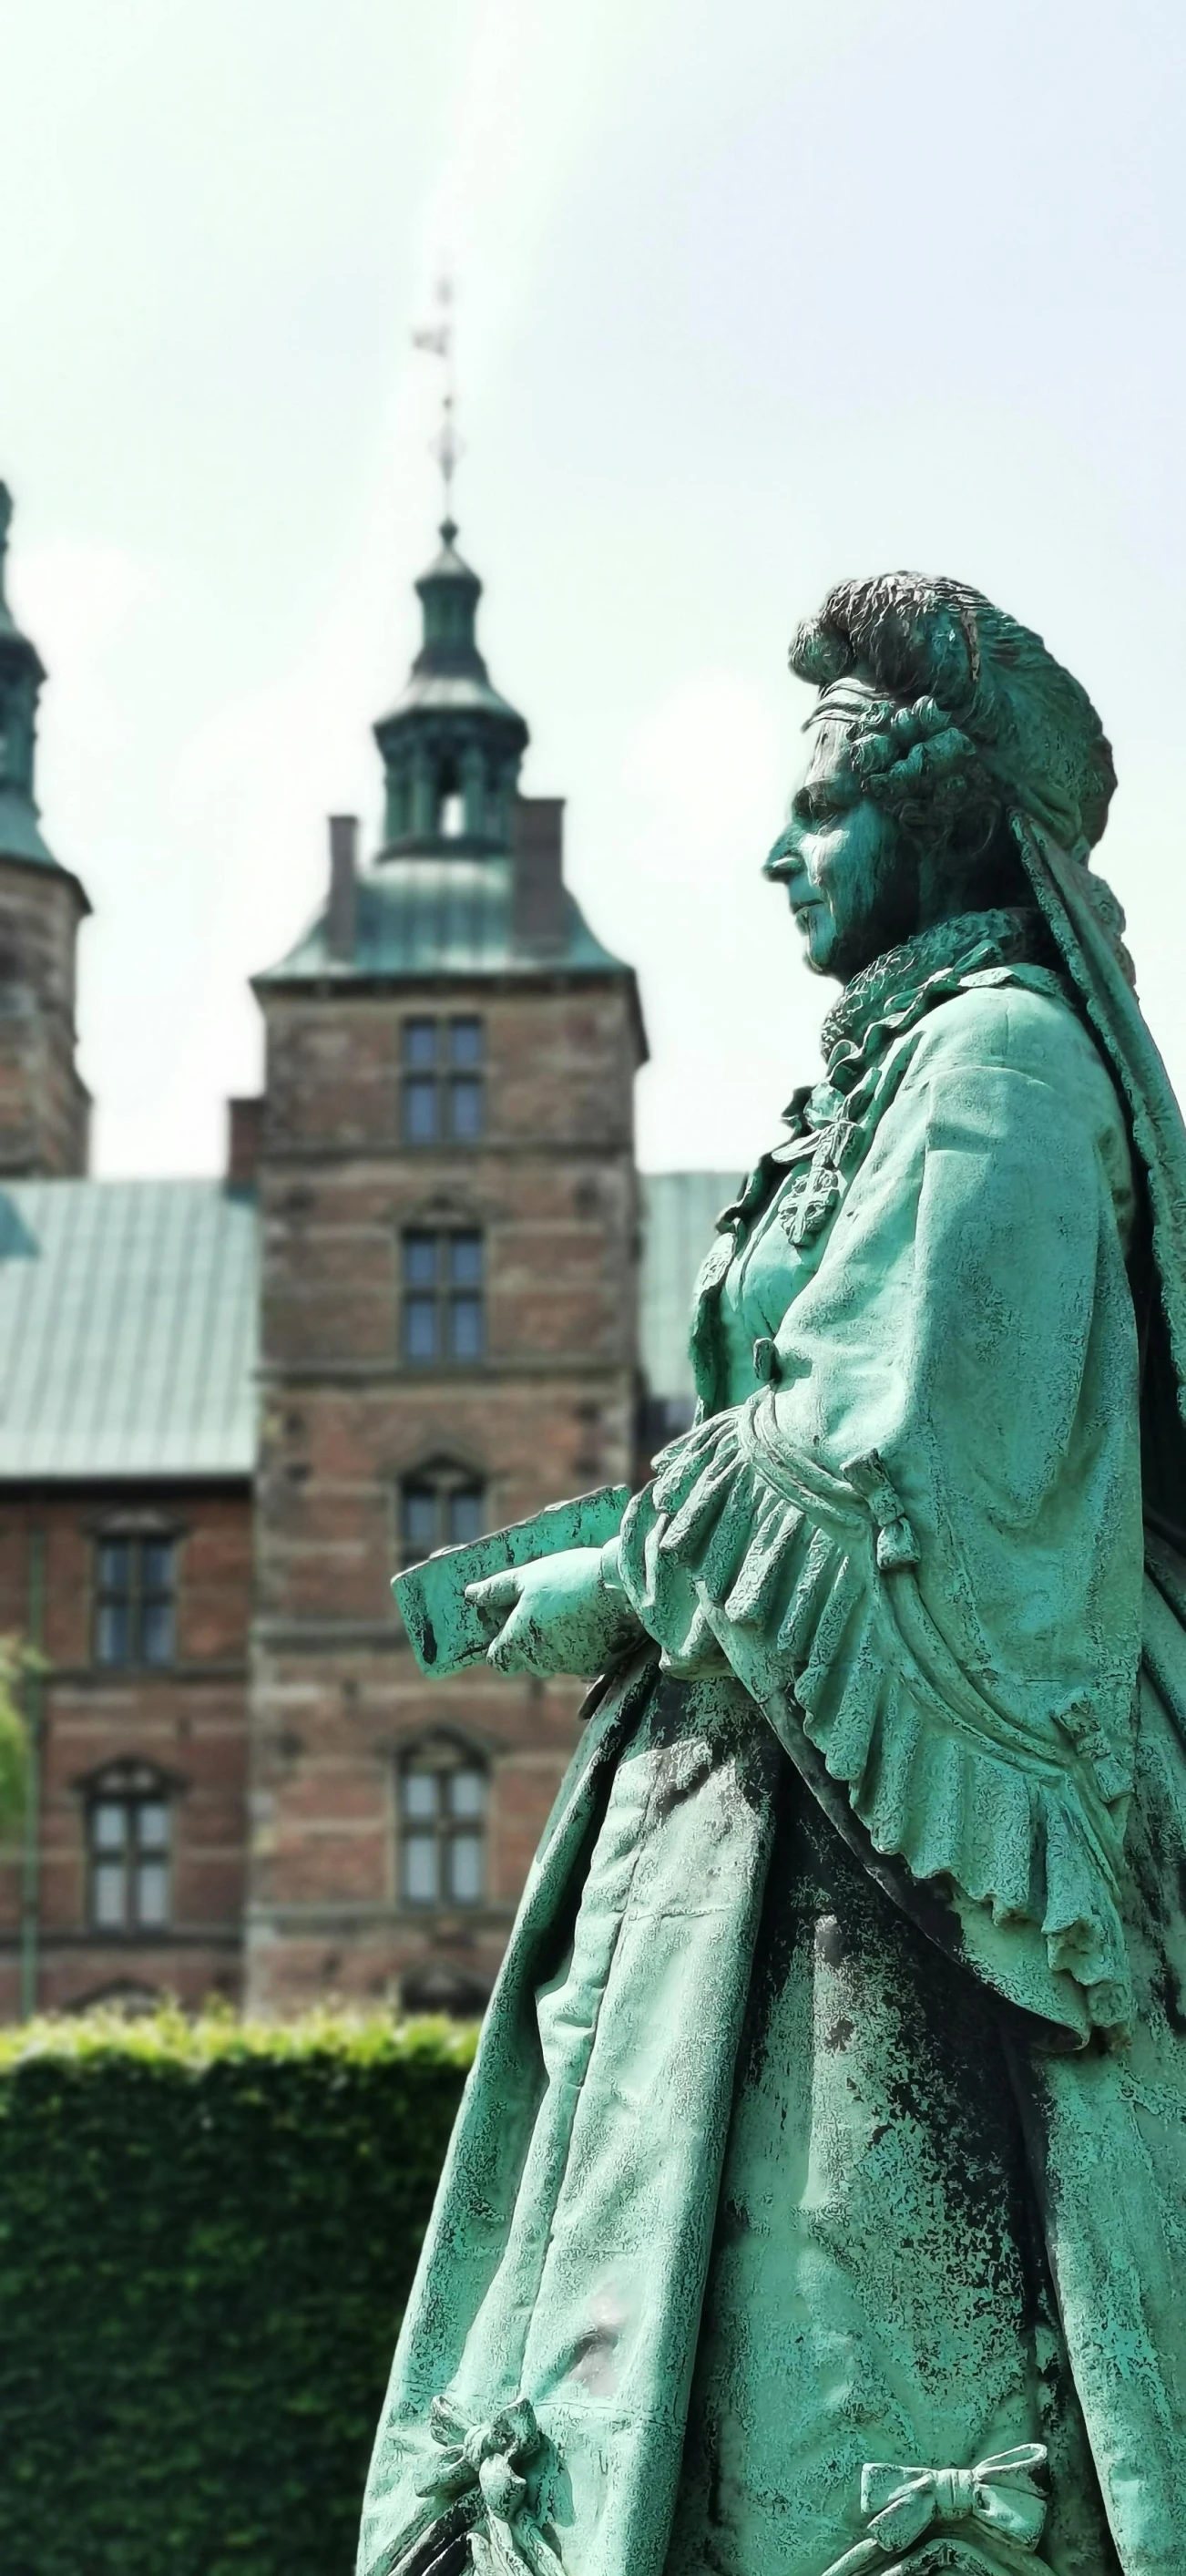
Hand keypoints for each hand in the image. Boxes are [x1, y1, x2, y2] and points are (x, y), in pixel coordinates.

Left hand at [465, 1546, 639, 1678]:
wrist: (621, 1586)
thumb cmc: (568, 1578)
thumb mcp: (527, 1576)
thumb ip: (496, 1590)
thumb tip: (470, 1594)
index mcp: (520, 1641)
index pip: (498, 1660)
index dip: (501, 1643)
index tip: (512, 1623)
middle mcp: (542, 1661)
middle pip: (527, 1661)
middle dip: (531, 1642)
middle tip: (547, 1609)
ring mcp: (571, 1666)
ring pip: (555, 1660)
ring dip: (558, 1642)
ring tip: (574, 1609)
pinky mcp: (598, 1665)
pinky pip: (582, 1659)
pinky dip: (583, 1644)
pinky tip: (593, 1618)